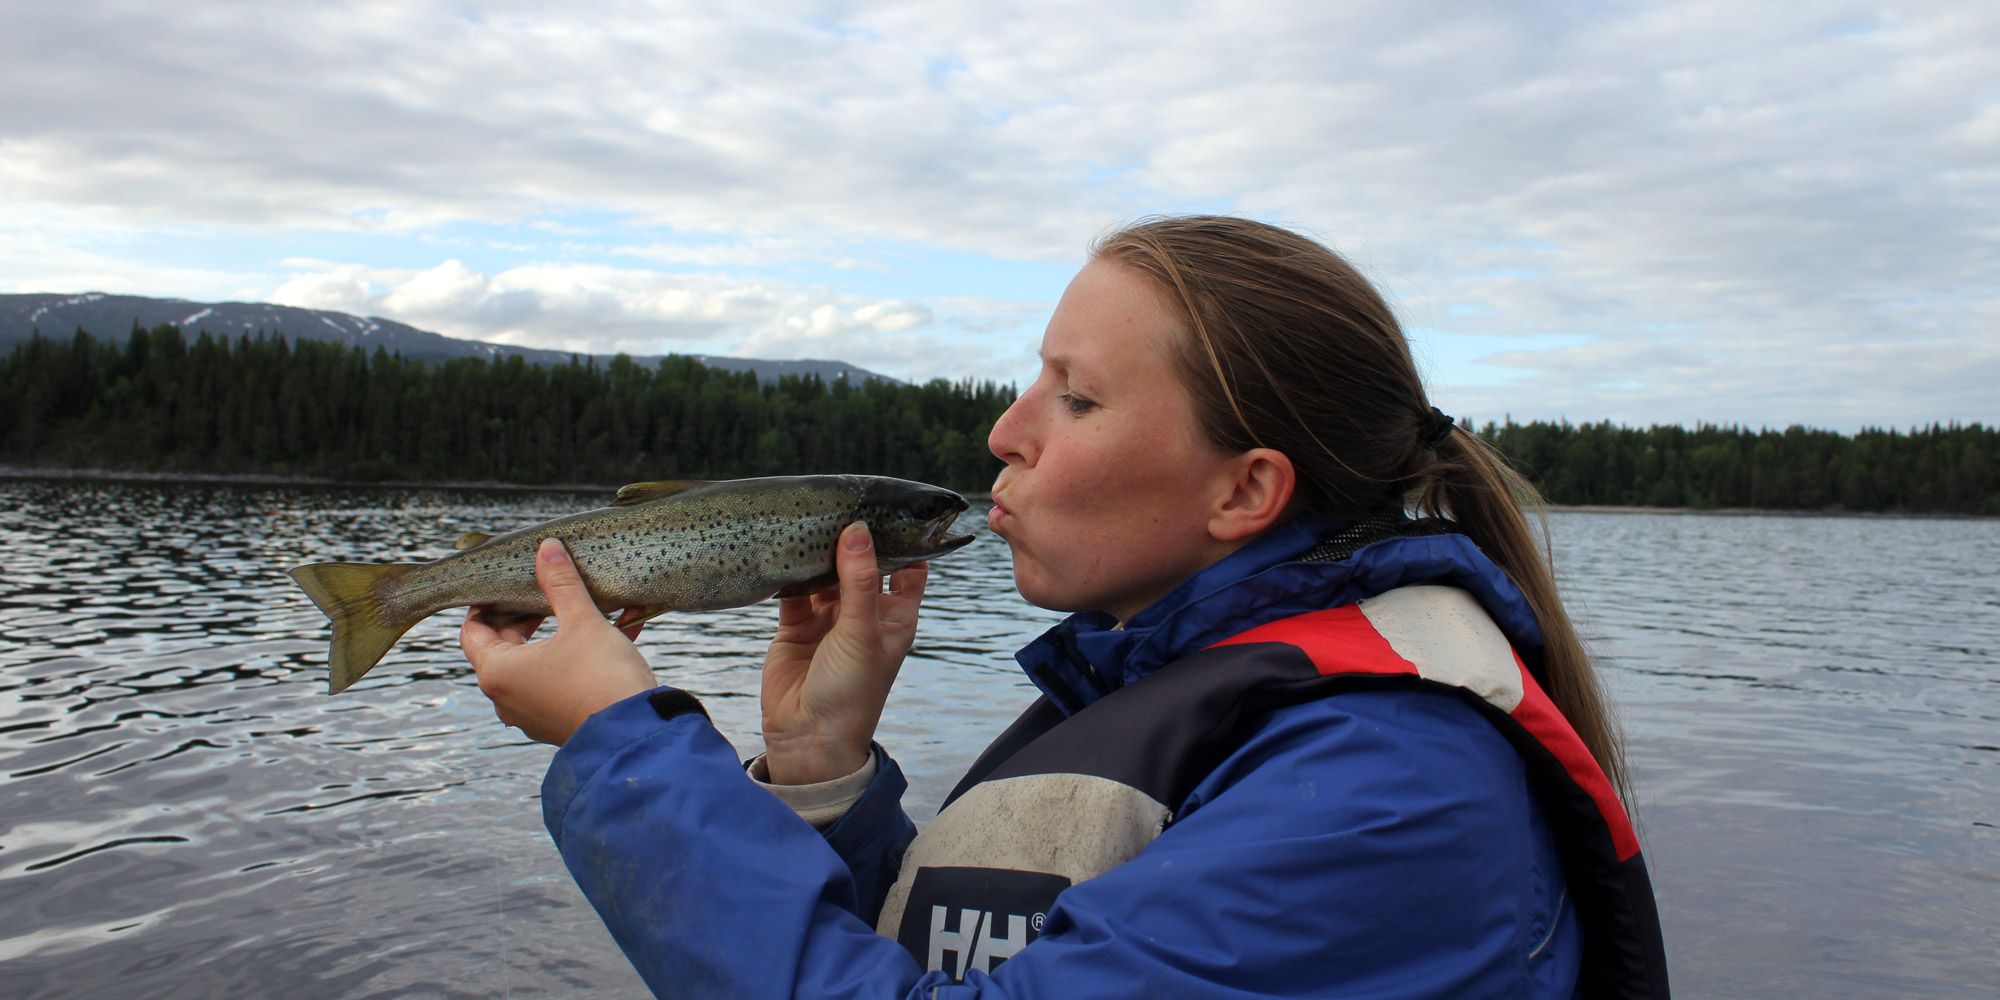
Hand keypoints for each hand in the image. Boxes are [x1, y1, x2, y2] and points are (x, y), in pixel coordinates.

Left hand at [460, 538, 656, 744]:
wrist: (635, 734)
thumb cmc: (601, 677)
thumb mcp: (582, 621)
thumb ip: (561, 584)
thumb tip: (547, 548)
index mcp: (498, 672)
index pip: (472, 631)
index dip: (486, 604)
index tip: (509, 585)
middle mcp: (506, 698)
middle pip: (502, 648)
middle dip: (525, 619)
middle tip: (547, 595)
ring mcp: (530, 715)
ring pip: (533, 666)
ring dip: (553, 639)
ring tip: (581, 614)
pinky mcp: (557, 723)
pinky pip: (557, 684)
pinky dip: (573, 661)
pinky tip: (611, 638)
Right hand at [761, 521, 927, 783]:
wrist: (807, 737)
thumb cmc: (851, 692)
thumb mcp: (861, 633)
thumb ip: (858, 581)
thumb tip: (856, 530)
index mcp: (895, 616)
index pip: (908, 567)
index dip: (903, 539)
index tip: (892, 505)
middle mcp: (864, 613)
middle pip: (863, 564)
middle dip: (854, 538)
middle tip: (843, 497)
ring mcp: (829, 618)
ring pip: (826, 572)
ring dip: (820, 550)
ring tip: (811, 514)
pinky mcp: (796, 624)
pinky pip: (795, 588)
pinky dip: (791, 570)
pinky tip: (785, 545)